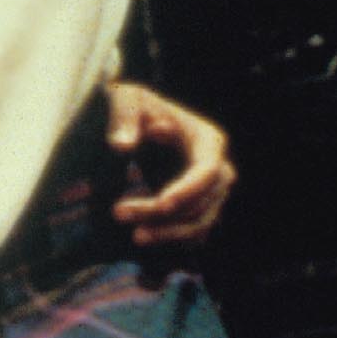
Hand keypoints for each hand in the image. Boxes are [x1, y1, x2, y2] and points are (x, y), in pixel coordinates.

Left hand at [106, 80, 234, 246]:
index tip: (161, 204)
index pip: (207, 171)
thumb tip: (122, 146)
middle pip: (204, 201)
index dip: (188, 190)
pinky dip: (175, 238)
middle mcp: (216, 167)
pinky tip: (149, 238)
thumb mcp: (126, 99)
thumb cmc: (133, 104)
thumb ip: (124, 117)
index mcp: (206, 140)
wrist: (134, 117)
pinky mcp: (196, 205)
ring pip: (202, 221)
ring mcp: (209, 190)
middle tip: (120, 214)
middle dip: (168, 214)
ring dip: (171, 232)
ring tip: (136, 236)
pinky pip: (195, 229)